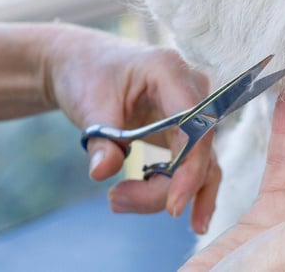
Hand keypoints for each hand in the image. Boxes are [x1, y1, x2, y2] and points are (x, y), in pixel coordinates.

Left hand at [40, 24, 220, 233]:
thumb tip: (102, 171)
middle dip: (164, 187)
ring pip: (201, 163)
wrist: (83, 64)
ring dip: (168, 192)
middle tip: (114, 200)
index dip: (190, 169)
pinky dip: (190, 190)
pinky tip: (195, 220)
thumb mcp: (88, 105)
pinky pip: (197, 163)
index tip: (173, 207)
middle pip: (199, 151)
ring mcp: (193, 109)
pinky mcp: (186, 128)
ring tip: (119, 201)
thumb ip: (100, 140)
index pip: (196, 127)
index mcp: (170, 72)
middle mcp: (192, 88)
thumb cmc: (87, 75)